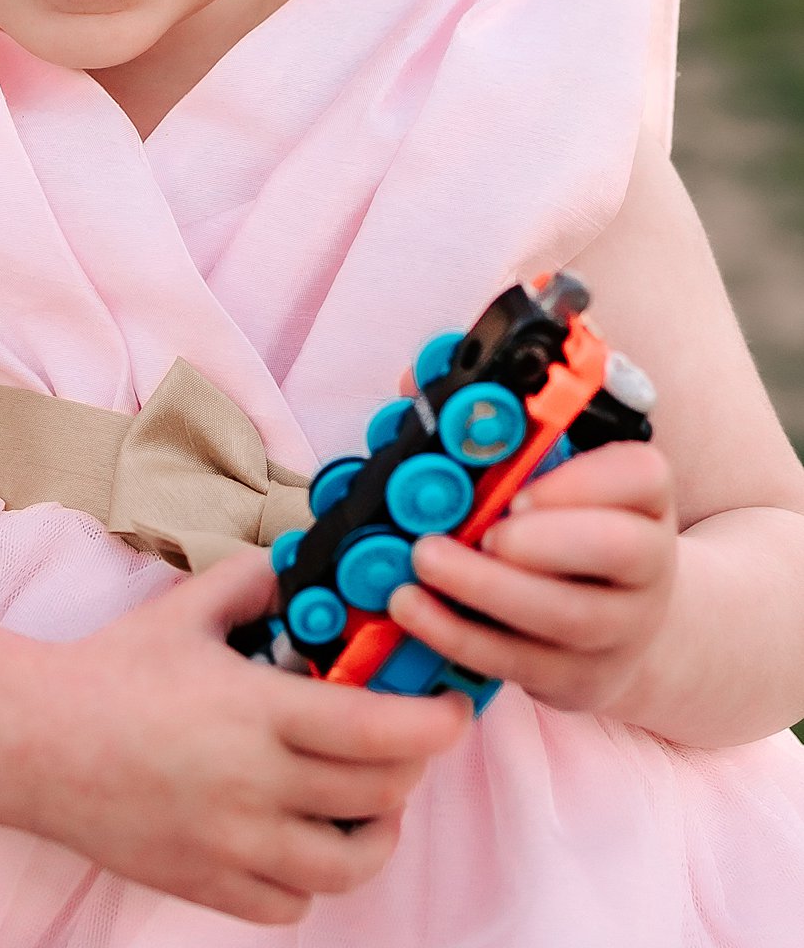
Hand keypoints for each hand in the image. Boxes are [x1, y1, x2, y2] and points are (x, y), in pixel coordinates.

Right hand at [9, 549, 469, 926]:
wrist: (36, 742)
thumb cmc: (112, 671)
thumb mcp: (186, 609)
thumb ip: (253, 580)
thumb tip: (301, 564)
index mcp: (257, 712)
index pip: (378, 730)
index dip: (434, 724)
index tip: (453, 710)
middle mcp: (255, 787)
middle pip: (379, 797)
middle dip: (412, 769)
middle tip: (408, 743)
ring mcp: (233, 846)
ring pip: (347, 866)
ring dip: (376, 833)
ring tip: (369, 801)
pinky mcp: (208, 884)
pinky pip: (292, 904)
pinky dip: (313, 878)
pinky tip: (304, 838)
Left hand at [388, 441, 677, 714]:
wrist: (624, 621)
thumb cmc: (565, 522)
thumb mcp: (552, 470)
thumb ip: (494, 425)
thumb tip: (418, 381)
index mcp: (643, 496)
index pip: (641, 476)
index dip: (583, 481)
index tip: (521, 487)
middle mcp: (648, 563)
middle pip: (616, 550)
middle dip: (539, 539)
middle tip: (477, 529)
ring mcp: (621, 628)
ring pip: (565, 616)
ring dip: (485, 588)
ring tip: (422, 560)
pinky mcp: (580, 679)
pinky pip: (522, 662)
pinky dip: (460, 635)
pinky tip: (412, 609)